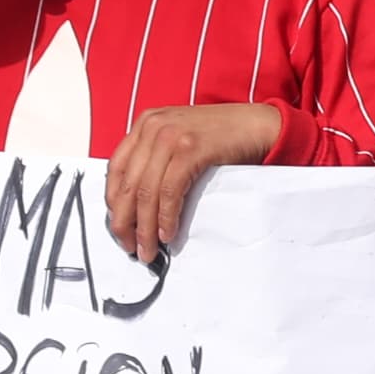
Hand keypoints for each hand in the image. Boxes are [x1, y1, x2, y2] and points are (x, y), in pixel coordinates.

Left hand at [102, 101, 287, 260]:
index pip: (116, 169)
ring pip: (145, 190)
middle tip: (129, 247)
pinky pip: (170, 190)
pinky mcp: (190, 149)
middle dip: (124, 221)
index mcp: (146, 124)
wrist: (260, 125)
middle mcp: (153, 127)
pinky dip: (166, 216)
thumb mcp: (182, 141)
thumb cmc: (225, 138)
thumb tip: (141, 204)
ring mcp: (170, 136)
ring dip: (145, 226)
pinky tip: (168, 234)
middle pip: (127, 183)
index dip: (113, 203)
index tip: (120, 228)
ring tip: (148, 249)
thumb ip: (159, 159)